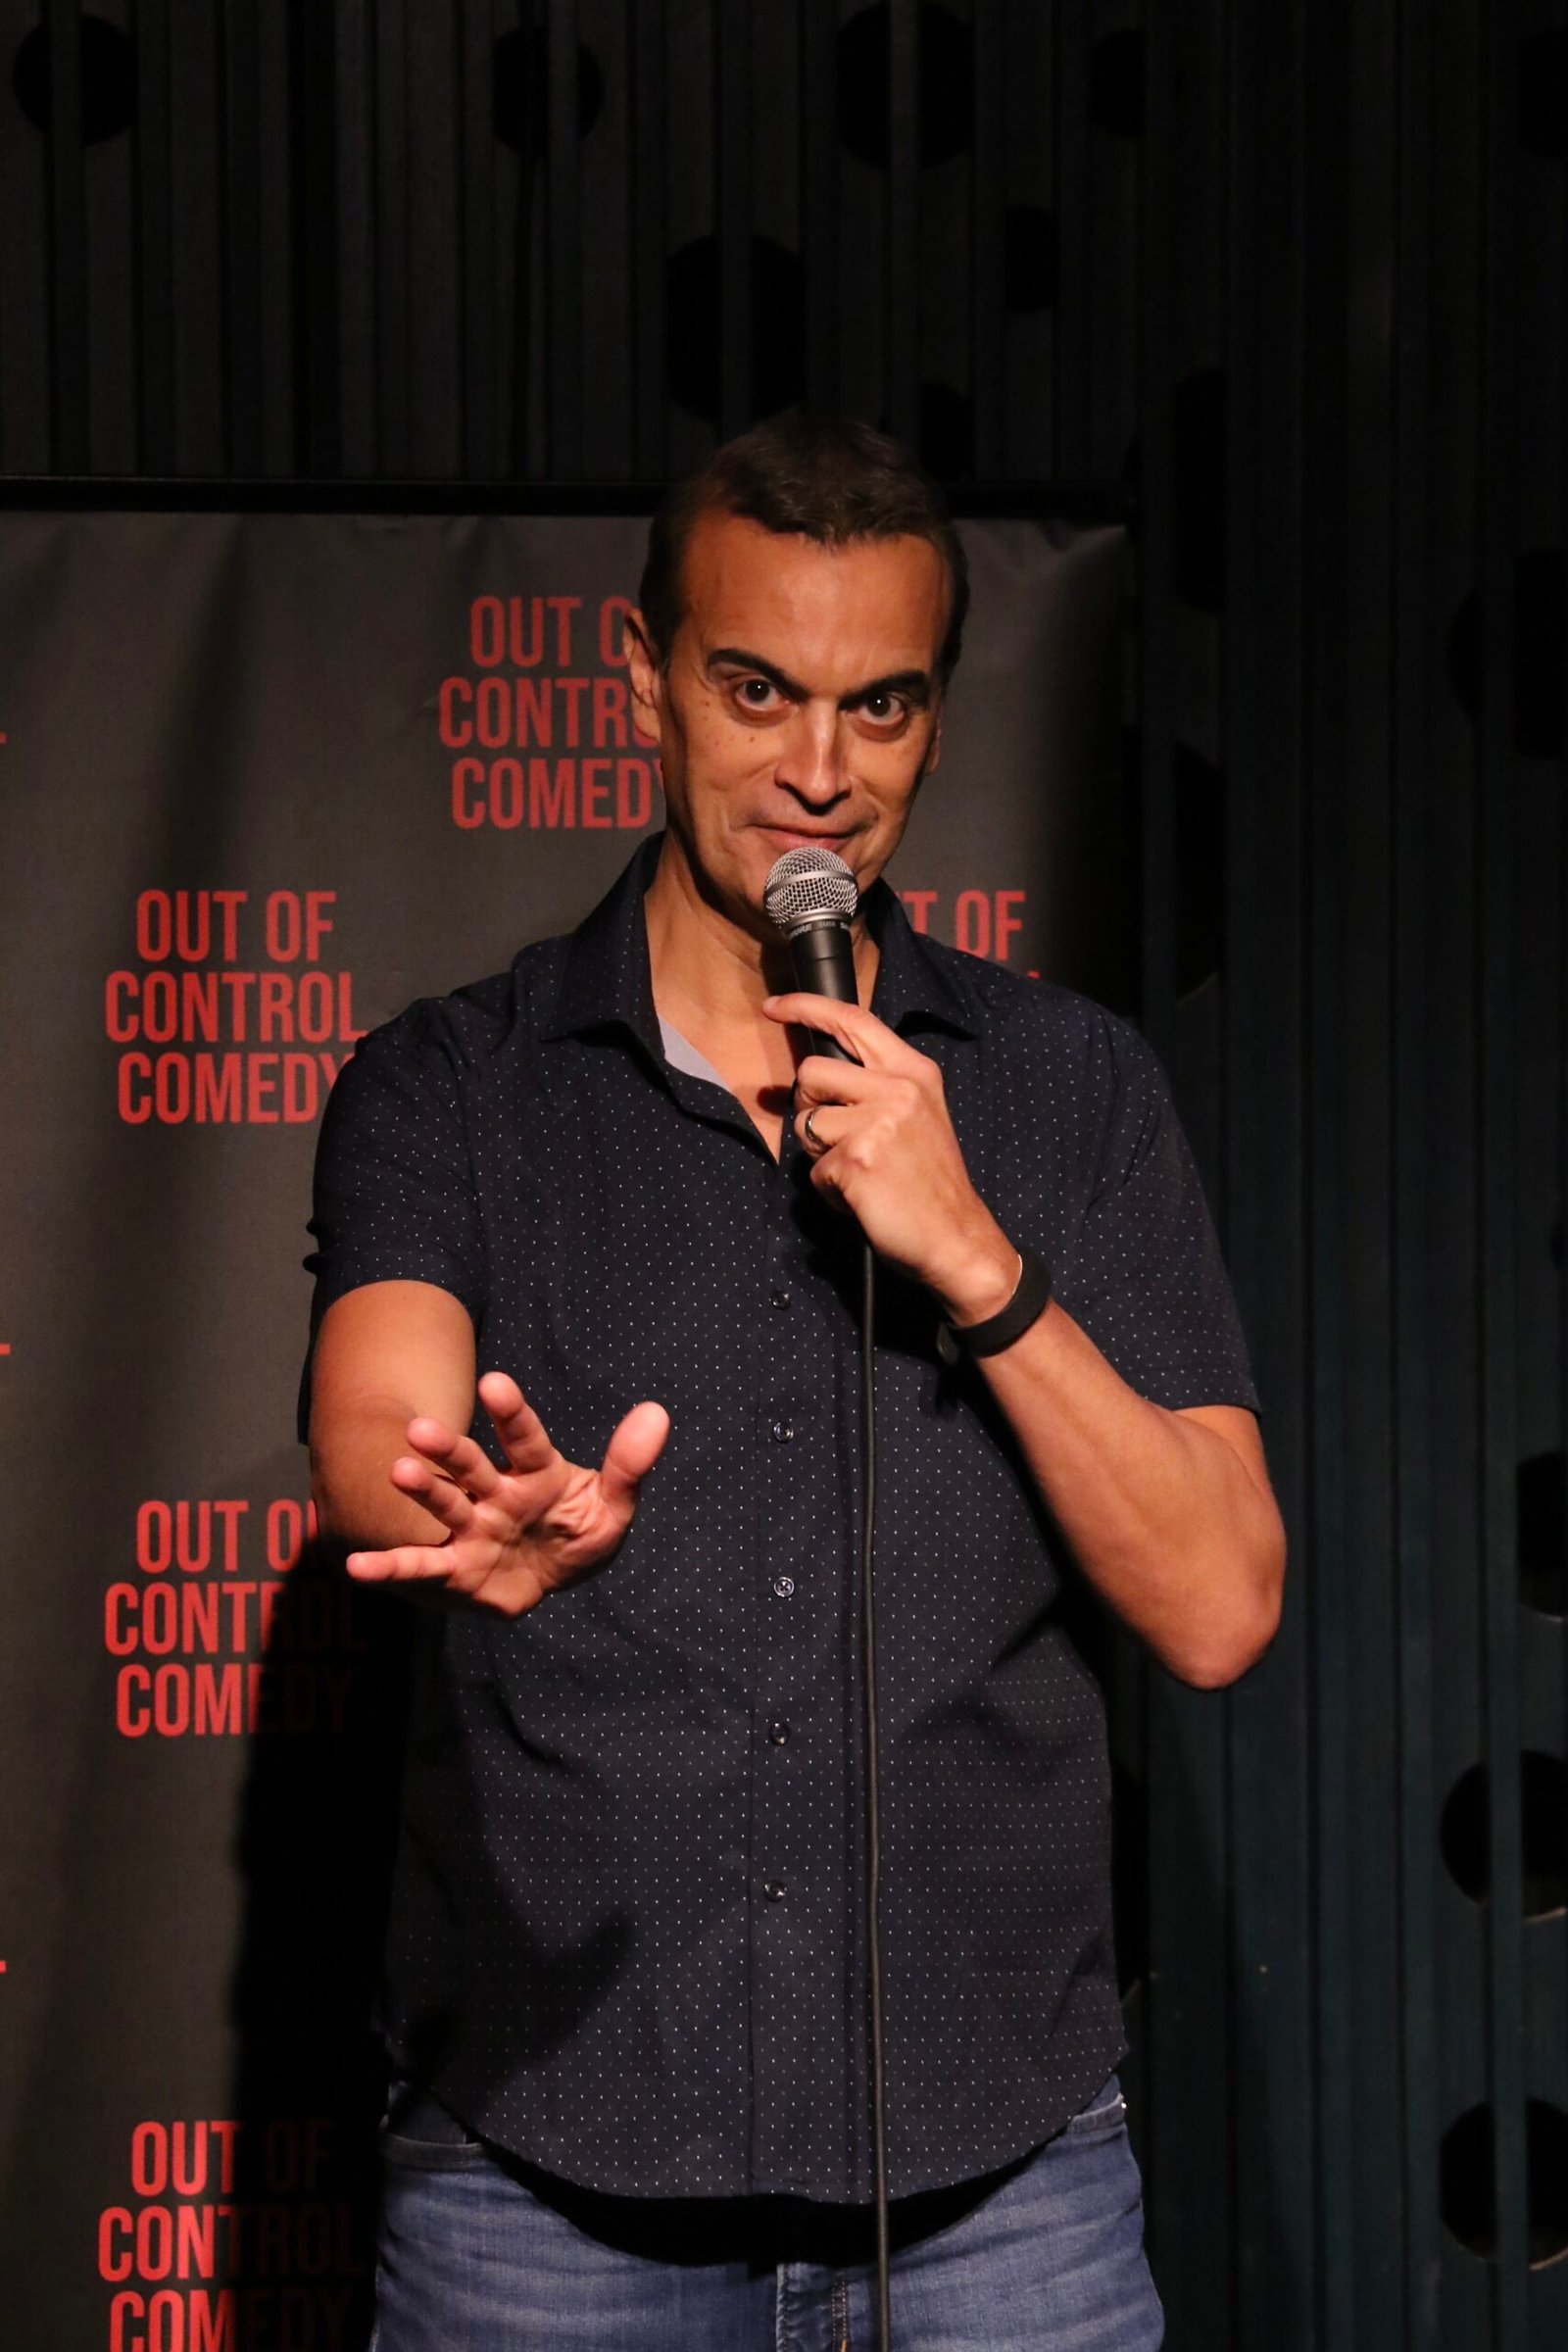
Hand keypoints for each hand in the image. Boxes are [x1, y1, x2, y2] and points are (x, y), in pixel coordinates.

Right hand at [345, 1371, 669, 1615]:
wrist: (547, 1582)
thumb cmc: (576, 1533)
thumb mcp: (612, 1506)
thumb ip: (629, 1464)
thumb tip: (657, 1412)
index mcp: (536, 1472)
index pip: (524, 1437)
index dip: (510, 1412)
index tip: (494, 1383)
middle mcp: (496, 1493)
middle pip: (470, 1466)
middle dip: (447, 1448)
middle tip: (420, 1428)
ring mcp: (472, 1528)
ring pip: (444, 1504)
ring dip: (421, 1489)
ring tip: (398, 1471)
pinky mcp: (456, 1568)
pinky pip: (420, 1566)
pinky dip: (388, 1567)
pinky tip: (356, 1568)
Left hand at [762, 991, 1019, 1322]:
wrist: (956, 1236)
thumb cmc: (930, 1182)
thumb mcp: (917, 1115)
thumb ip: (875, 1087)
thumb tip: (811, 1076)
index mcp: (914, 1071)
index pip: (853, 1020)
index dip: (806, 1007)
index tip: (773, 1008)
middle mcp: (897, 1088)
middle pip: (812, 1072)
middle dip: (809, 1105)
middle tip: (838, 1139)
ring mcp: (877, 1122)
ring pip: (806, 1123)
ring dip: (821, 1154)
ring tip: (859, 1174)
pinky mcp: (857, 1158)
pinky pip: (814, 1169)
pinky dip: (829, 1190)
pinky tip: (862, 1198)